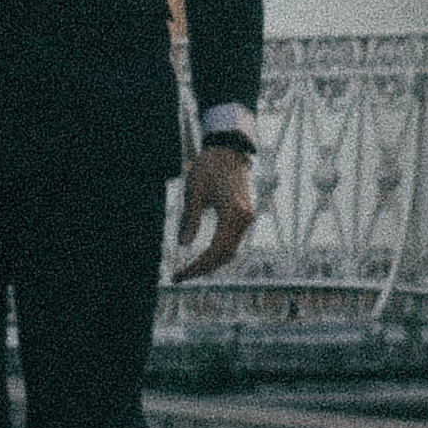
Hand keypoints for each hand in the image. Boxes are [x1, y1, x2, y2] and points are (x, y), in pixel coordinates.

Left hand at [175, 143, 254, 277]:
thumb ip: (190, 219)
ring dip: (211, 263)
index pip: (215, 251)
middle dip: (202, 269)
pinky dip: (219, 252)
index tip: (179, 275)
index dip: (197, 266)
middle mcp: (245, 219)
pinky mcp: (246, 215)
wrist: (229, 150)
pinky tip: (204, 256)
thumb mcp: (194, 192)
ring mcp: (248, 218)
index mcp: (233, 214)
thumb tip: (183, 244)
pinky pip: (234, 241)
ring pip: (231, 250)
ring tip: (190, 269)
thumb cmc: (209, 168)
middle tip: (180, 276)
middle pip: (225, 255)